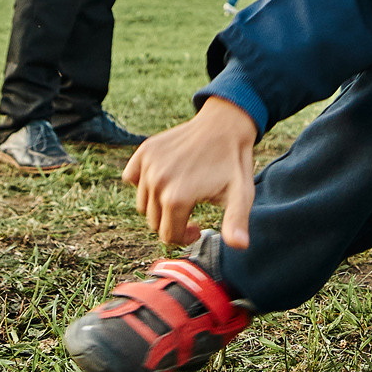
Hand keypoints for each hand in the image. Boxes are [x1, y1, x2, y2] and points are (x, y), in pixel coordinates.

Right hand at [123, 95, 257, 246]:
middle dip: (172, 223)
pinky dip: (142, 183)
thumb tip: (240, 246)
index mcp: (177, 198)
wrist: (224, 125)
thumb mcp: (240, 195)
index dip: (185, 237)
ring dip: (158, 205)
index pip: (168, 236)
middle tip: (192, 210)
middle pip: (154, 223)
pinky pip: (131, 178)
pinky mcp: (144, 151)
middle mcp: (157, 182)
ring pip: (143, 204)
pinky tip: (163, 179)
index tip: (198, 227)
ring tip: (180, 193)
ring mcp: (148, 165)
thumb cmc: (233, 163)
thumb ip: (236, 223)